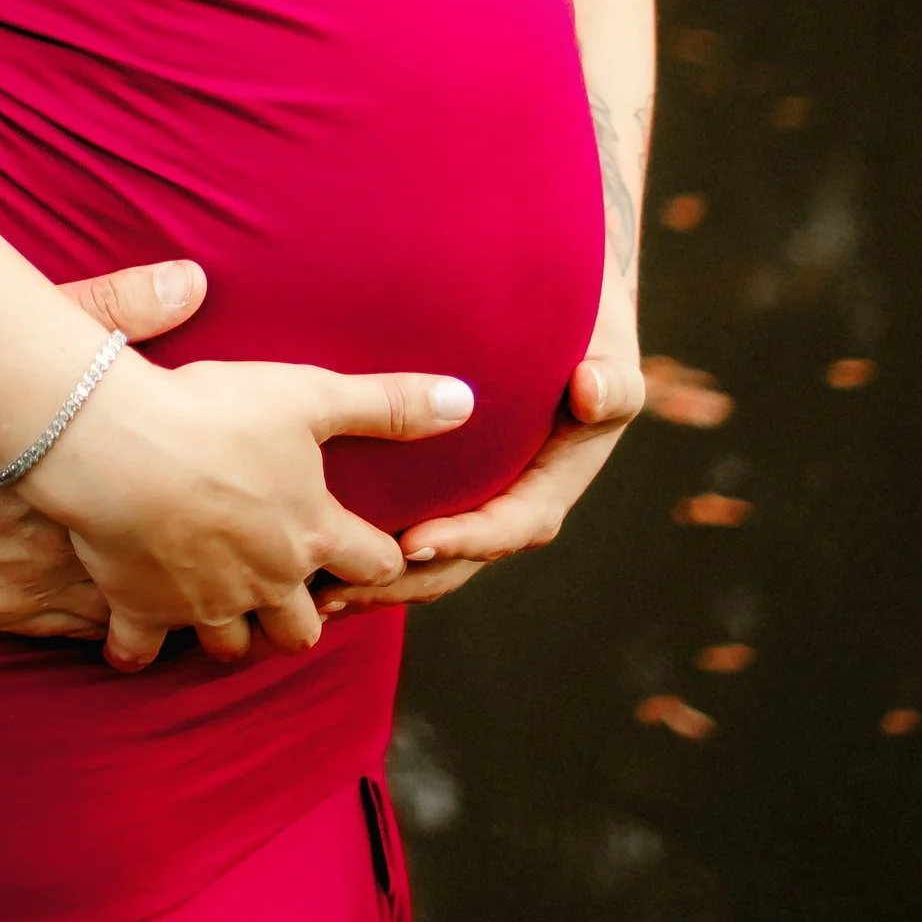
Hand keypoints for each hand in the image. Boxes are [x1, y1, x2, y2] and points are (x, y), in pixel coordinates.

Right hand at [0, 254, 208, 638]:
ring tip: (176, 575)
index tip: (228, 494)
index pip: (178, 511)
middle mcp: (65, 542)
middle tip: (217, 542)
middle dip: (188, 559)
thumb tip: (190, 281)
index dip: (209, 508)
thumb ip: (113, 311)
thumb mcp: (27, 338)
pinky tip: (112, 596)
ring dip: (146, 597)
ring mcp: (29, 586)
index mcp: (84, 476)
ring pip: (120, 612)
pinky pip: (69, 631)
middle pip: (158, 571)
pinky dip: (96, 614)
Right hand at [26, 354, 476, 672]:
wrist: (117, 445)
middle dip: (303, 615)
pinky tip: (135, 629)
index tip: (372, 546)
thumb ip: (388, 405)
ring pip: (232, 645)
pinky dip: (138, 645)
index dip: (379, 556)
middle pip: (303, 630)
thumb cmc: (216, 414)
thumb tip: (466, 401)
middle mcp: (267, 582)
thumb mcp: (311, 396)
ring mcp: (204, 603)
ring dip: (232, 629)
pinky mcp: (141, 608)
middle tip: (290, 585)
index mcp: (313, 533)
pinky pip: (140, 650)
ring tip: (223, 601)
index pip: (375, 564)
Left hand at [324, 338, 643, 616]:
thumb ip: (613, 381)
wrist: (560, 329)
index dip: (465, 540)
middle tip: (343, 589)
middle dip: (401, 581)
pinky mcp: (437, 492)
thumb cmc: (586, 340)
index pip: (510, 526)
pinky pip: (399, 529)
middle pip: (457, 562)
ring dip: (373, 580)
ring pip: (423, 560)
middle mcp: (506, 507)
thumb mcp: (609, 356)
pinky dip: (361, 547)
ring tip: (314, 592)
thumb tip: (591, 392)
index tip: (416, 543)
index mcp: (547, 487)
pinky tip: (309, 560)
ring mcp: (470, 504)